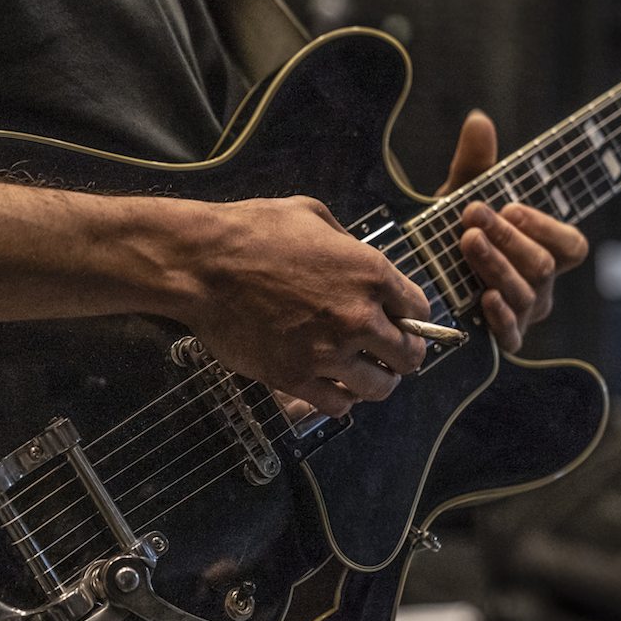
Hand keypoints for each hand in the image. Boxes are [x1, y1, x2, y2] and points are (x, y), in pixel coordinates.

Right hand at [183, 195, 429, 417]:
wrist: (201, 265)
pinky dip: (340, 401)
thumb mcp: (311, 214)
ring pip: (379, 387)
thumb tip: (358, 262)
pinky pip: (337, 406)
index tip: (402, 323)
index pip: (419, 310)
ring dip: (376, 382)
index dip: (412, 317)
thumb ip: (347, 243)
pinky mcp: (295, 377)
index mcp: (370, 273)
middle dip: (403, 355)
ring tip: (364, 376)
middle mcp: (357, 317)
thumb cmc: (250, 233)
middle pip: (408, 355)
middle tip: (389, 355)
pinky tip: (333, 389)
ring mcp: (327, 352)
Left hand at [441, 111, 588, 351]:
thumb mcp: (461, 196)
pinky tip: (482, 298)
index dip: (544, 227)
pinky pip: (510, 334)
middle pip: (543, 267)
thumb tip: (477, 120)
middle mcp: (540, 285)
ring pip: (525, 294)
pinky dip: (500, 317)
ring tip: (468, 243)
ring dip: (496, 265)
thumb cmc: (452, 231)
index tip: (509, 206)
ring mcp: (522, 313)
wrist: (417, 273)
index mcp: (543, 252)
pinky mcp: (497, 336)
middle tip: (473, 217)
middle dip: (508, 239)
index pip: (571, 247)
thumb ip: (474, 163)